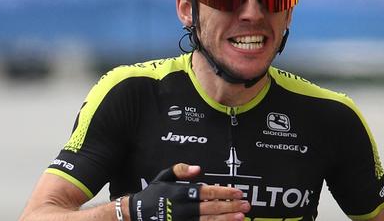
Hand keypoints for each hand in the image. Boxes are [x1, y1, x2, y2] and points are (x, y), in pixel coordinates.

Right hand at [129, 163, 249, 220]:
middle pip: (211, 208)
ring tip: (240, 217)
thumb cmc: (153, 193)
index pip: (207, 193)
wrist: (137, 214)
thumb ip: (181, 170)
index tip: (238, 192)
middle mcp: (183, 208)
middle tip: (246, 205)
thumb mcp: (164, 176)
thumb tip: (198, 169)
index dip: (224, 192)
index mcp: (181, 193)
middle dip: (230, 207)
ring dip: (226, 219)